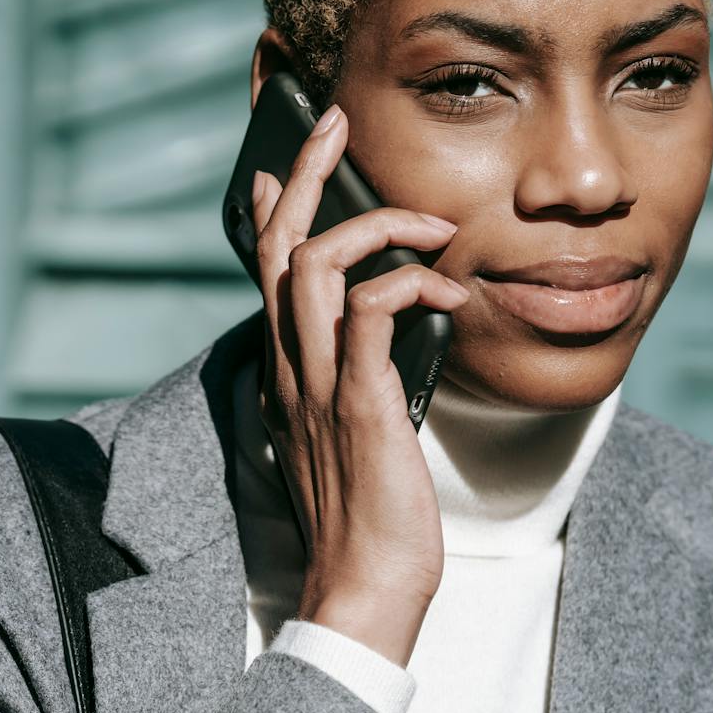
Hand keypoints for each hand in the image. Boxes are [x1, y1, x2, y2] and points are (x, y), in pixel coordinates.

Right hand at [250, 102, 469, 665]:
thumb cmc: (366, 520)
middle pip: (279, 246)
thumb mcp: (348, 438)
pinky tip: (447, 288)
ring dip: (374, 224)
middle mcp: (292, 368)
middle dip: (305, 174)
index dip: (270, 211)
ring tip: (431, 221)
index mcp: (287, 373)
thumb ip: (351, 387)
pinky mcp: (360, 403)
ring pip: (315, 266)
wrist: (362, 589)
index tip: (278, 164)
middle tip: (333, 123)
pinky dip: (409, 283)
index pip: (265, 272)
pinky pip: (373, 313)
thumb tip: (377, 349)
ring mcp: (320, 384)